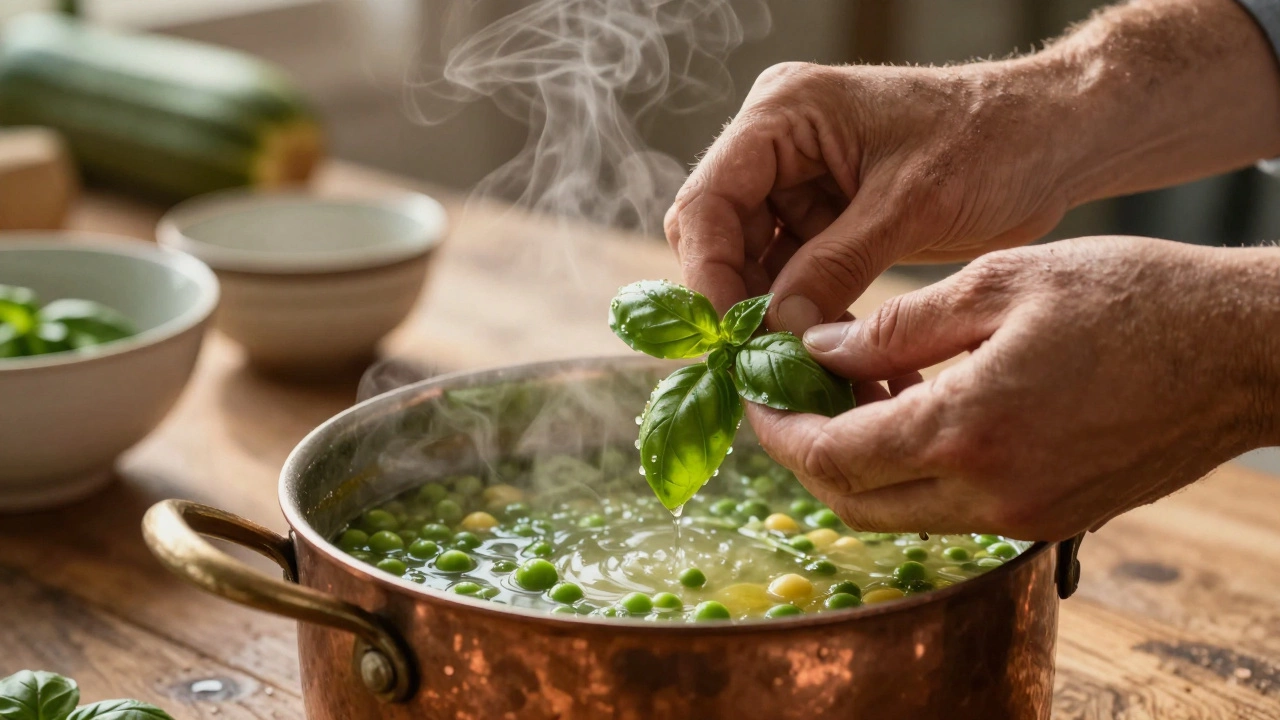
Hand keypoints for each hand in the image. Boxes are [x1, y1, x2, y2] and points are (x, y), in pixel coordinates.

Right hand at [664, 59, 1070, 329]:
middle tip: (763, 364)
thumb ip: (835, 265)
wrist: (1055, 138)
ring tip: (800, 370)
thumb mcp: (911, 204)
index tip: (731, 339)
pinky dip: (804, 315)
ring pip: (753, 264)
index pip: (709, 200)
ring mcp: (801, 182)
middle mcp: (779, 143)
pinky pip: (793, 275)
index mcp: (785, 113)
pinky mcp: (827, 217)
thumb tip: (776, 331)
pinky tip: (825, 355)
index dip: (709, 274)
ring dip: (772, 318)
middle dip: (738, 301)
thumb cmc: (994, 141)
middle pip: (720, 234)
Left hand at [748, 238, 1279, 539]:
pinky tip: (919, 409)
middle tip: (789, 396)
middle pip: (853, 501)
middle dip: (806, 452)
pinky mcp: (1052, 518)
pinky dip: (914, 470)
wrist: (1240, 349)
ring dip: (860, 461)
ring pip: (900, 511)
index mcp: (967, 430)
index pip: (830, 456)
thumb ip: (896, 327)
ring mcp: (1024, 515)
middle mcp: (990, 493)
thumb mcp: (1000, 284)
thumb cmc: (1132, 298)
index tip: (756, 393)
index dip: (777, 428)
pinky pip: (952, 509)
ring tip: (857, 389)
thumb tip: (819, 348)